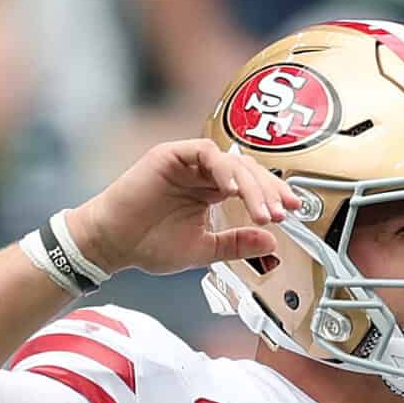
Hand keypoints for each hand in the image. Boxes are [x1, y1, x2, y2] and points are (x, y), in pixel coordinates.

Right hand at [64, 139, 297, 276]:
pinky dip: (224, 169)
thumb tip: (272, 242)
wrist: (111, 245)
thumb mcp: (204, 249)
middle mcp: (202, 172)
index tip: (292, 212)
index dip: (273, 195)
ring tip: (263, 211)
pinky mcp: (170, 154)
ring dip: (252, 185)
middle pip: (247, 170)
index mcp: (210, 190)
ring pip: (232, 161)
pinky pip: (205, 152)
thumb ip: (237, 243)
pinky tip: (233, 189)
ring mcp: (186, 161)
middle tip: (283, 212)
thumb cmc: (149, 245)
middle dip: (269, 190)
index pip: (250, 184)